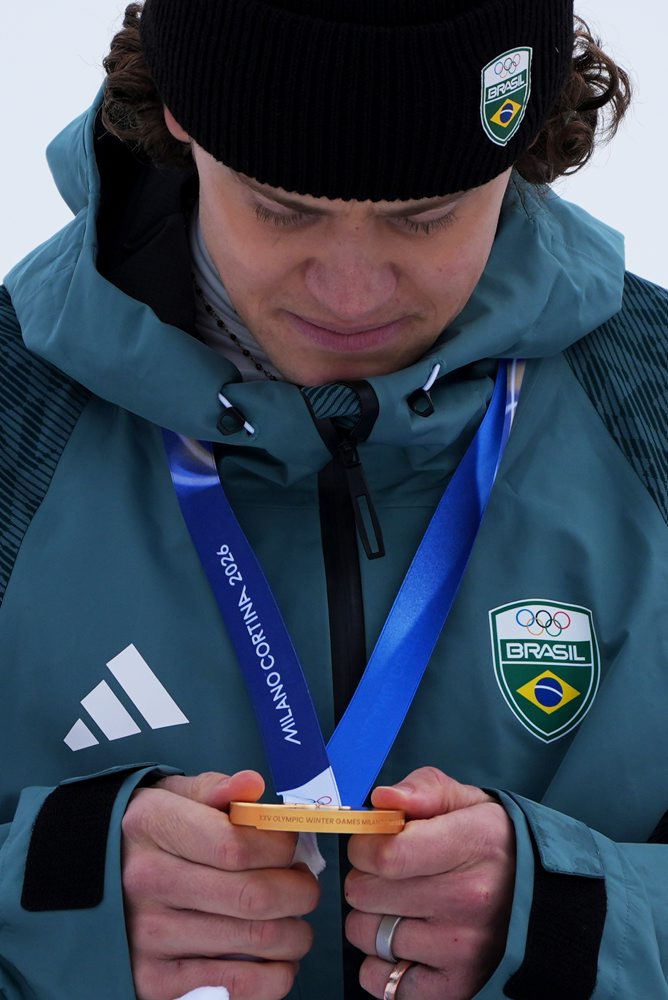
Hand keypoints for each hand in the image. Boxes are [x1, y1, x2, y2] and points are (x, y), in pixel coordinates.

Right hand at [122, 770, 319, 999]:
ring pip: (255, 941)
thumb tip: (253, 786)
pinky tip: (277, 961)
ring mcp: (148, 936)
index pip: (237, 844)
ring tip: (295, 924)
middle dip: (300, 892)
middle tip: (305, 888)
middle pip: (254, 896)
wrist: (83, 882)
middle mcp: (147, 881)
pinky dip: (274, 977)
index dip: (282, 847)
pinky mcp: (153, 982)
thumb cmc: (144, 834)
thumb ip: (215, 789)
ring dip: (295, 936)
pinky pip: (236, 986)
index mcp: (153, 826)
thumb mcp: (170, 796)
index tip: (292, 846)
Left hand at [344, 767, 514, 999]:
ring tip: (401, 908)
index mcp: (471, 844)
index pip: (386, 854)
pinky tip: (404, 944)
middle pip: (365, 893)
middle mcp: (467, 899)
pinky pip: (381, 982)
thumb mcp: (469, 802)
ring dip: (372, 920)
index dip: (365, 845)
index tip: (372, 843)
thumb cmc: (496, 845)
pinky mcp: (455, 986)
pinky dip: (381, 966)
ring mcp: (461, 948)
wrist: (546, 899)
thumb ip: (423, 790)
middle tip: (390, 875)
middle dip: (366, 878)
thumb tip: (383, 798)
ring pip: (366, 935)